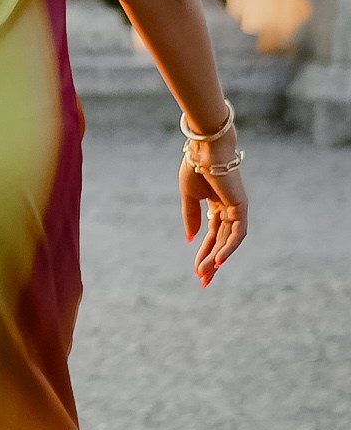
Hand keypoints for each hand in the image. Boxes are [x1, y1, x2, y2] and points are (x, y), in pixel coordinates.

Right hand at [180, 148, 247, 288]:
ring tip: (205, 273)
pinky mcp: (241, 206)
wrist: (204, 148)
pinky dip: (229, 247)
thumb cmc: (195, 165)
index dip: (204, 253)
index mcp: (216, 205)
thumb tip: (191, 239)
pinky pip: (237, 232)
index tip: (197, 271)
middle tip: (203, 281)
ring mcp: (236, 208)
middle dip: (211, 262)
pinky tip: (218, 260)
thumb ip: (191, 217)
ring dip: (216, 257)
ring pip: (228, 240)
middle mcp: (227, 209)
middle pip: (221, 242)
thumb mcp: (188, 196)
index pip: (212, 235)